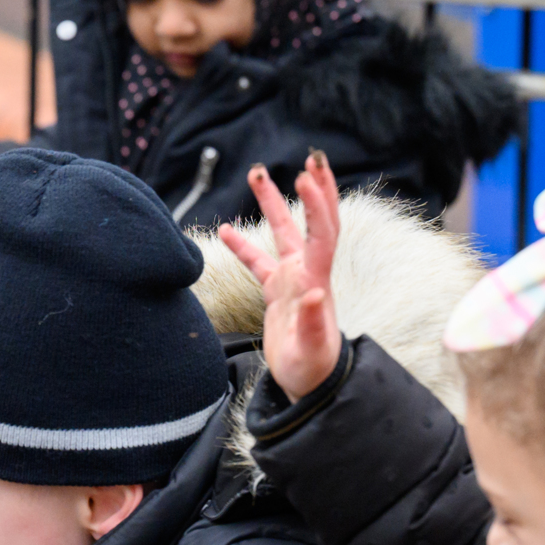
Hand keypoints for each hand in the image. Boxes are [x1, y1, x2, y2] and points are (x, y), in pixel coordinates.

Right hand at [216, 152, 342, 400]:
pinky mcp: (278, 293)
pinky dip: (243, 246)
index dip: (315, 204)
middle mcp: (308, 273)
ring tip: (256, 173)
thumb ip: (312, 322)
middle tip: (308, 158)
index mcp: (316, 280)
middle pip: (309, 222)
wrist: (311, 386)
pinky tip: (224, 230)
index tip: (304, 176)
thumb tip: (314, 294)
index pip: (320, 233)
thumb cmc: (313, 370)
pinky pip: (258, 262)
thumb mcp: (312, 350)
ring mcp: (293, 281)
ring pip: (282, 233)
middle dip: (311, 190)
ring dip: (272, 203)